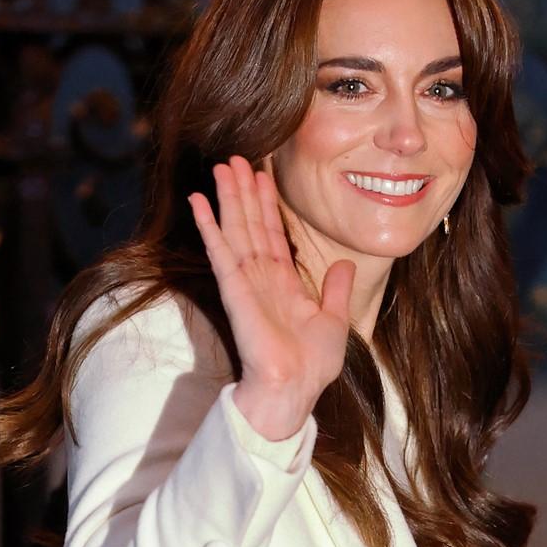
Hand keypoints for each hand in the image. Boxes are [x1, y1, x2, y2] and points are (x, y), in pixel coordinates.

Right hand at [188, 156, 353, 439]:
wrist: (296, 388)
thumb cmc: (313, 364)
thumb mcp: (336, 319)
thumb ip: (338, 289)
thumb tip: (347, 264)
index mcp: (284, 283)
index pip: (273, 234)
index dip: (267, 204)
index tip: (262, 175)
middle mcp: (262, 277)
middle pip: (251, 224)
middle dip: (244, 191)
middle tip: (236, 158)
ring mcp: (246, 282)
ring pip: (236, 229)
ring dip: (227, 197)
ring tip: (221, 166)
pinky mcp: (235, 290)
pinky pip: (220, 251)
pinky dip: (209, 226)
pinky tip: (199, 202)